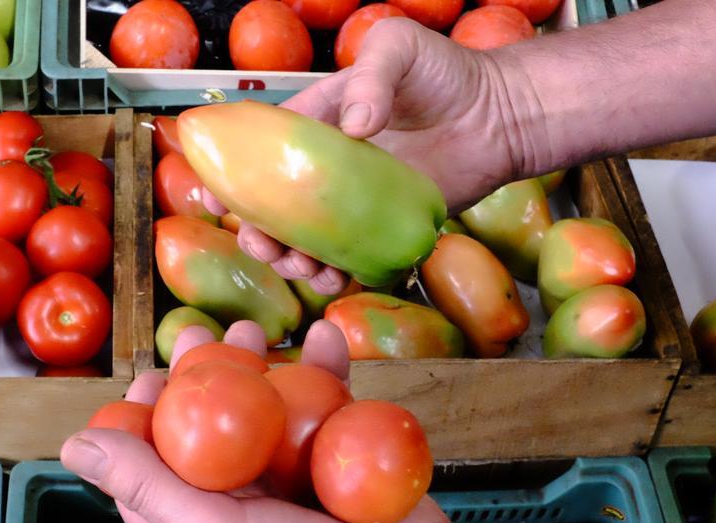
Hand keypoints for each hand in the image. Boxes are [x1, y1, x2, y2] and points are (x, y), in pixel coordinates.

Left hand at [61, 320, 478, 522]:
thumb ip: (152, 490)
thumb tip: (75, 449)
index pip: (153, 473)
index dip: (144, 420)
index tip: (152, 376)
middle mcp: (244, 511)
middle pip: (211, 432)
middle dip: (209, 375)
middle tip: (209, 337)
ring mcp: (297, 487)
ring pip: (269, 413)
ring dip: (265, 364)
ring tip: (260, 331)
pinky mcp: (348, 469)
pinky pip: (333, 411)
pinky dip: (332, 372)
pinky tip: (328, 338)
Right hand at [204, 17, 537, 294]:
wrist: (501, 114)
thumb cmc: (446, 72)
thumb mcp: (399, 48)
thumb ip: (372, 76)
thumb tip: (357, 127)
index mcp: (315, 124)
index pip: (259, 152)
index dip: (230, 177)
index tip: (213, 200)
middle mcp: (326, 168)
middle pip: (273, 207)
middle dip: (256, 232)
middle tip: (264, 246)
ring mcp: (353, 203)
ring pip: (305, 241)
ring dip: (291, 262)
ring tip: (300, 268)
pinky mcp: (383, 230)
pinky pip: (349, 262)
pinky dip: (335, 277)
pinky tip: (334, 281)